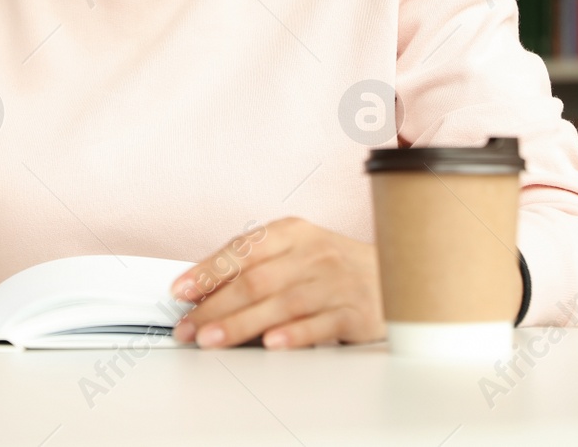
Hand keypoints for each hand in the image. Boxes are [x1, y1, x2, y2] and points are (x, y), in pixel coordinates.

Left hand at [169, 217, 384, 349]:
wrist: (395, 275)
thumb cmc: (333, 266)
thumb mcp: (296, 251)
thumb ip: (256, 265)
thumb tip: (203, 291)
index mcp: (293, 232)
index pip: (243, 249)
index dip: (208, 270)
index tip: (181, 290)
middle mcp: (314, 253)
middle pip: (257, 280)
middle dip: (216, 306)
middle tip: (188, 327)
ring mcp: (335, 282)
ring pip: (282, 304)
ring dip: (242, 324)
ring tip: (212, 340)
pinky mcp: (354, 312)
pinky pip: (319, 324)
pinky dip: (293, 335)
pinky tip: (270, 344)